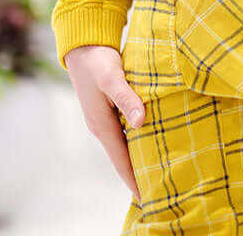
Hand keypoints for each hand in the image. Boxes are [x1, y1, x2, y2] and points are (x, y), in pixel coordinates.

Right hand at [65, 45, 145, 202]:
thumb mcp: (113, 77)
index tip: (147, 196)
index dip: (133, 179)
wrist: (82, 46)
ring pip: (124, 146)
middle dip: (137, 174)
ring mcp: (104, 119)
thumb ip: (127, 98)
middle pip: (122, 157)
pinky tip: (149, 143)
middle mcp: (102, 126)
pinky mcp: (109, 110)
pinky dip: (136, 142)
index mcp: (102, 124)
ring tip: (157, 172)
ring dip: (138, 159)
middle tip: (159, 188)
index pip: (121, 160)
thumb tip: (140, 121)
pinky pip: (124, 133)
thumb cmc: (98, 60)